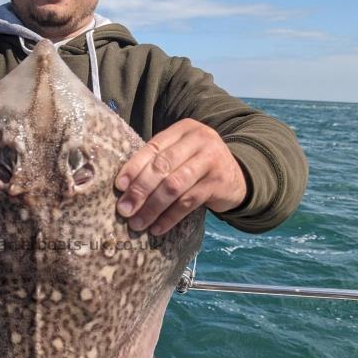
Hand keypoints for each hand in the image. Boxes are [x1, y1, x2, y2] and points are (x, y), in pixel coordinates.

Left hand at [115, 119, 246, 233]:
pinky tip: (157, 228)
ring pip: (174, 186)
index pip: (154, 147)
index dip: (134, 167)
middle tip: (124, 210)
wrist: (238, 176)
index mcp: (184, 129)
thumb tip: (123, 188)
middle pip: (163, 166)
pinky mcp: (219, 183)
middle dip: (140, 190)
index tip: (119, 187)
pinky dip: (170, 217)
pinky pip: (188, 203)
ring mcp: (211, 160)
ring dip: (152, 207)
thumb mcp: (182, 154)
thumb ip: (159, 161)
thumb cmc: (197, 165)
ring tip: (137, 223)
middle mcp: (199, 140)